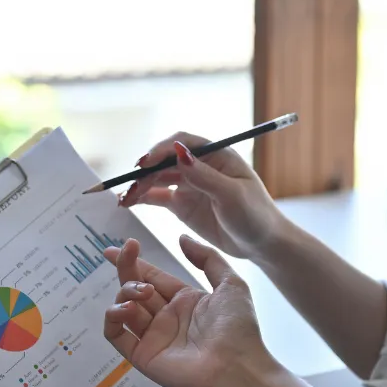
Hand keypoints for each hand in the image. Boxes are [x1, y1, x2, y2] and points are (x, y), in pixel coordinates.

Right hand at [104, 236, 276, 386]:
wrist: (238, 369)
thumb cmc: (238, 329)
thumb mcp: (231, 284)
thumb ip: (207, 258)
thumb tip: (181, 237)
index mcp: (185, 301)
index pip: (153, 276)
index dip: (136, 261)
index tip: (124, 245)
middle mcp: (166, 318)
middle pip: (135, 288)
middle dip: (126, 268)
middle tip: (121, 253)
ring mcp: (153, 337)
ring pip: (123, 308)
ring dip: (126, 292)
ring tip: (144, 293)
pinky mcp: (142, 355)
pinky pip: (116, 335)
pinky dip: (112, 318)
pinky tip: (126, 309)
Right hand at [119, 132, 287, 262]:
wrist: (261, 244)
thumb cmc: (255, 215)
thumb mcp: (231, 195)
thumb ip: (203, 175)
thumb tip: (177, 152)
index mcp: (216, 155)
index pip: (182, 142)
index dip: (161, 149)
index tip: (145, 162)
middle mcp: (199, 166)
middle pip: (164, 161)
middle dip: (145, 172)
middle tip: (131, 186)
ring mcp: (189, 184)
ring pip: (156, 179)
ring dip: (139, 186)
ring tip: (124, 199)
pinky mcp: (182, 204)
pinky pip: (156, 197)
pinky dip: (141, 198)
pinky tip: (128, 203)